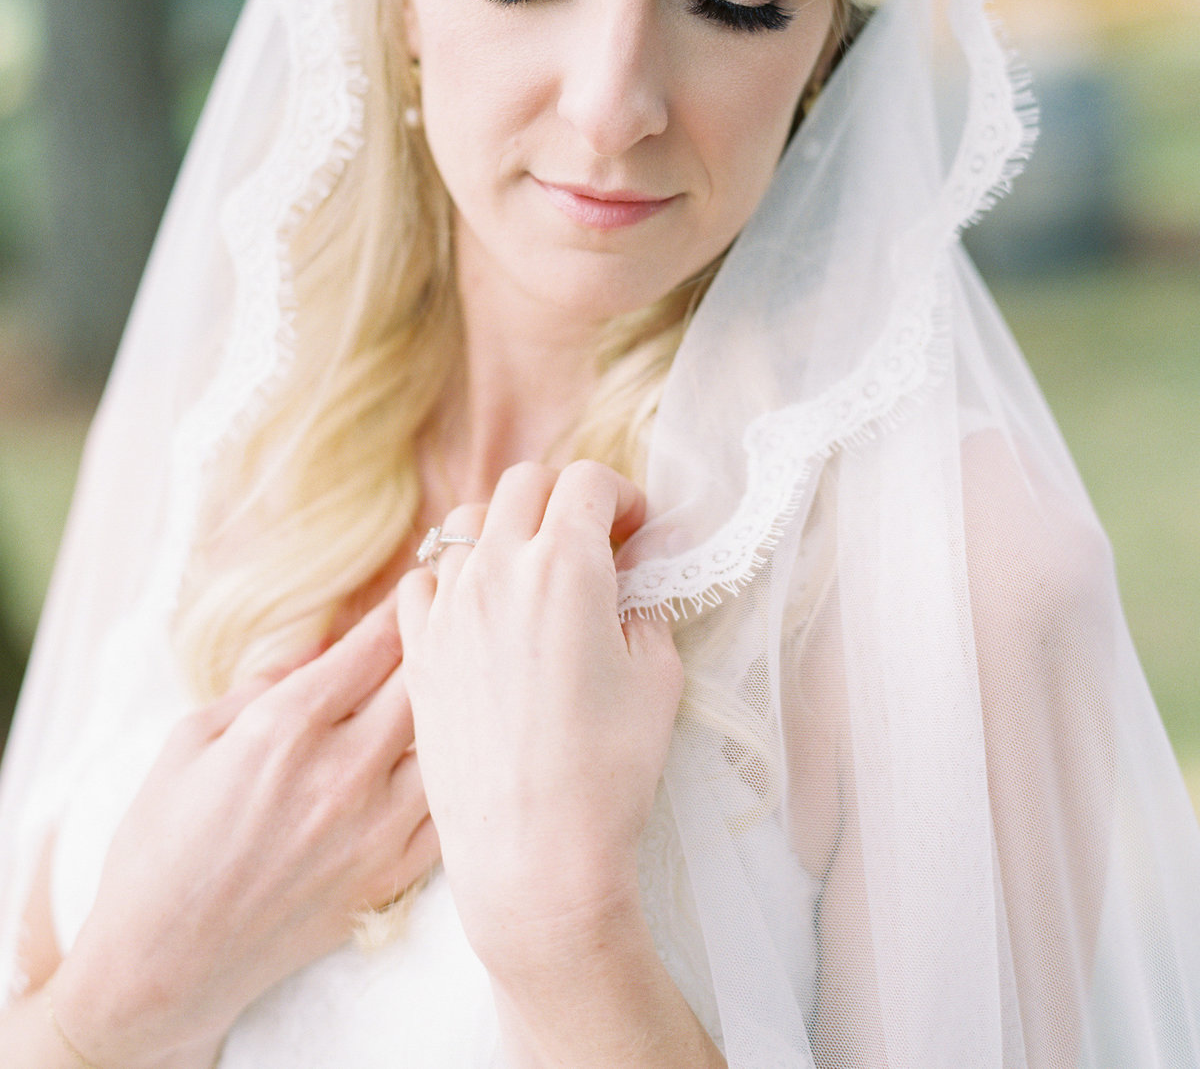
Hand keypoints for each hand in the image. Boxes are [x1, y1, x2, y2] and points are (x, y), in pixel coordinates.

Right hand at [52, 596, 438, 1068]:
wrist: (162, 964)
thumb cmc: (162, 846)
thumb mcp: (190, 739)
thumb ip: (262, 684)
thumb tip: (320, 646)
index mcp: (284, 728)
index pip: (375, 643)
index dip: (405, 602)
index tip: (423, 580)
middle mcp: (340, 774)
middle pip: (424, 680)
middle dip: (440, 639)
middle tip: (452, 615)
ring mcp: (373, 830)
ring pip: (448, 741)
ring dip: (456, 704)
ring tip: (467, 678)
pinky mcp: (389, 878)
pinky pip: (449, 810)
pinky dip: (457, 775)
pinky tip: (457, 755)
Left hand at [396, 461, 683, 981]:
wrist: (533, 856)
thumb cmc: (608, 772)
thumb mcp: (656, 679)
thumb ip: (644, 611)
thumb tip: (630, 589)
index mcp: (565, 565)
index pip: (586, 480)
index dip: (618, 495)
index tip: (634, 529)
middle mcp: (497, 570)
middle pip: (523, 484)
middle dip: (562, 497)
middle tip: (590, 540)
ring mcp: (448, 609)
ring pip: (465, 522)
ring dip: (504, 528)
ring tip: (530, 571)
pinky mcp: (417, 652)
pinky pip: (421, 580)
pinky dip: (450, 576)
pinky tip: (476, 608)